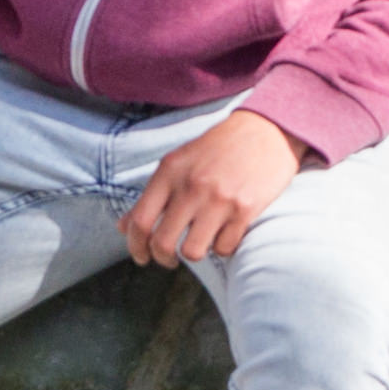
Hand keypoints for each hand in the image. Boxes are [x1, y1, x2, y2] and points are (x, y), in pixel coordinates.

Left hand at [119, 109, 313, 266]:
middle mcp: (192, 186)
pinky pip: (224, 248)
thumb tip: (123, 227)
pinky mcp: (245, 210)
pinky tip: (225, 232)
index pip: (140, 221)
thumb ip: (152, 195)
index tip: (141, 256)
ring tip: (200, 242)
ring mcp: (219, 199)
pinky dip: (222, 247)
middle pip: (163, 243)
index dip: (135, 246)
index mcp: (170, 172)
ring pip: (193, 252)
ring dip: (195, 253)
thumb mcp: (178, 162)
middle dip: (163, 258)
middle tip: (169, 259)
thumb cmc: (217, 148)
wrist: (265, 130)